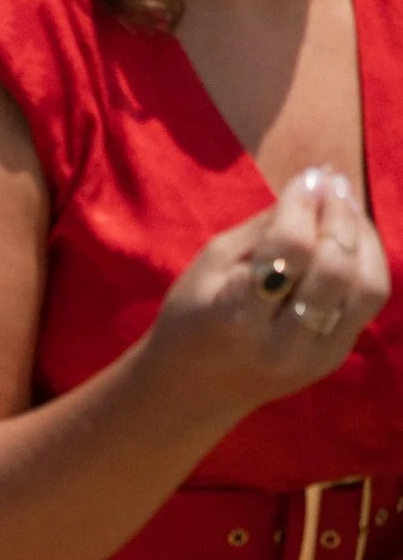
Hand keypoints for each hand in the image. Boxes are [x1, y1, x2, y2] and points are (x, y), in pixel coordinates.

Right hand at [146, 165, 388, 414]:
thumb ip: (264, 228)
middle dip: (340, 215)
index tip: (310, 174)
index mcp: (239, 316)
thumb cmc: (192, 313)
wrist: (196, 386)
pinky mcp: (336, 357)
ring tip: (345, 205)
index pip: (289, 251)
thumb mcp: (211, 263)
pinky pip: (368, 302)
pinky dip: (366, 261)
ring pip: (367, 287)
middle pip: (337, 270)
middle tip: (333, 179)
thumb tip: (312, 186)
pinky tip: (350, 236)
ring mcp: (318, 356)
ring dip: (363, 237)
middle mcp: (286, 342)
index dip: (305, 205)